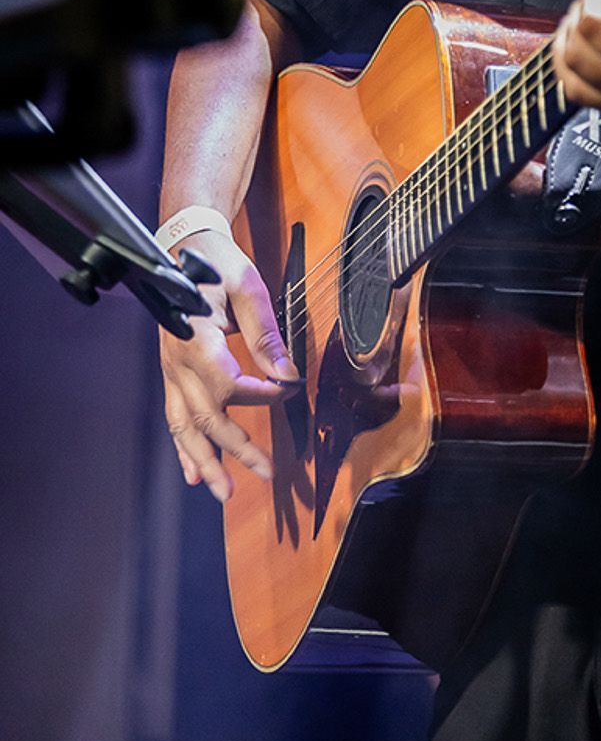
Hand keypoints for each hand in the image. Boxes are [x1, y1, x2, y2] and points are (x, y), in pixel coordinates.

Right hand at [160, 227, 298, 502]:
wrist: (184, 249)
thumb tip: (286, 371)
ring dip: (205, 460)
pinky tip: (195, 472)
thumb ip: (265, 332)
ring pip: (184, 426)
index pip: (228, 385)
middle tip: (266, 473)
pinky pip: (175, 417)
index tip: (288, 391)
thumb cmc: (218, 264)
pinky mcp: (172, 374)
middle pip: (206, 417)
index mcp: (197, 340)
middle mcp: (178, 363)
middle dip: (236, 449)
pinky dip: (185, 448)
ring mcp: (171, 371)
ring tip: (224, 491)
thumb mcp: (247, 287)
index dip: (261, 396)